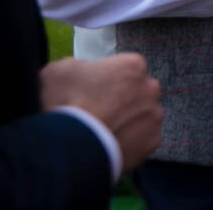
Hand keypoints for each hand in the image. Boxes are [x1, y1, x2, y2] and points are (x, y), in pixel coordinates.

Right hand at [39, 53, 162, 172]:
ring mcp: (154, 115)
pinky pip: (143, 140)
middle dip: (121, 100)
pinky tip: (109, 145)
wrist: (71, 147)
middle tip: (98, 113)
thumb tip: (80, 72)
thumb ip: (77, 65)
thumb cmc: (65, 105)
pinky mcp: (153, 141)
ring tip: (102, 132)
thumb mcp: (59, 71)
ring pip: (142, 116)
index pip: (124, 68)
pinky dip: (130, 143)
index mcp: (133, 65)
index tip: (92, 92)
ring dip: (127, 121)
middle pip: (137, 91)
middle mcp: (151, 87)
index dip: (106, 81)